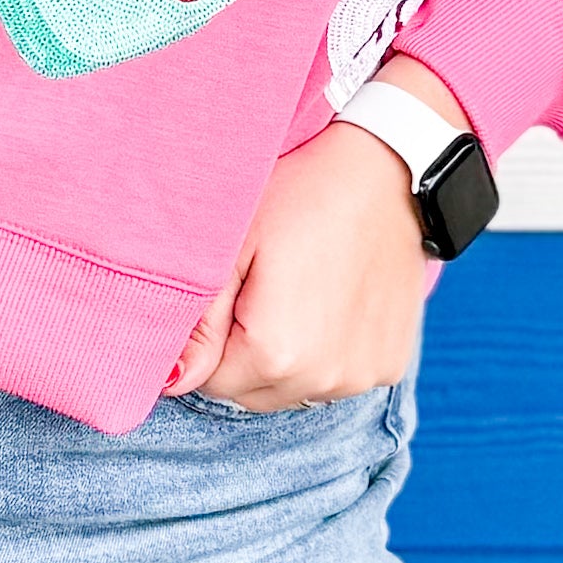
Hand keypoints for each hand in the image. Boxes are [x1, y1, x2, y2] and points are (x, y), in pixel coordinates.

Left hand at [166, 64, 468, 410]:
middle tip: (265, 288)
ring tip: (303, 292)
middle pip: (253, 393)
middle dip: (245, 352)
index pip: (210, 382)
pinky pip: (338, 377)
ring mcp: (363, 376)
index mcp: (276, 353)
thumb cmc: (301, 196)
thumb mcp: (233, 246)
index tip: (233, 292)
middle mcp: (323, 379)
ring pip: (295, 389)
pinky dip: (330, 353)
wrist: (389, 169)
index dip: (211, 338)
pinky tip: (336, 301)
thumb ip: (199, 323)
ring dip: (289, 356)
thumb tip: (171, 384)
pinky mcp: (390, 364)